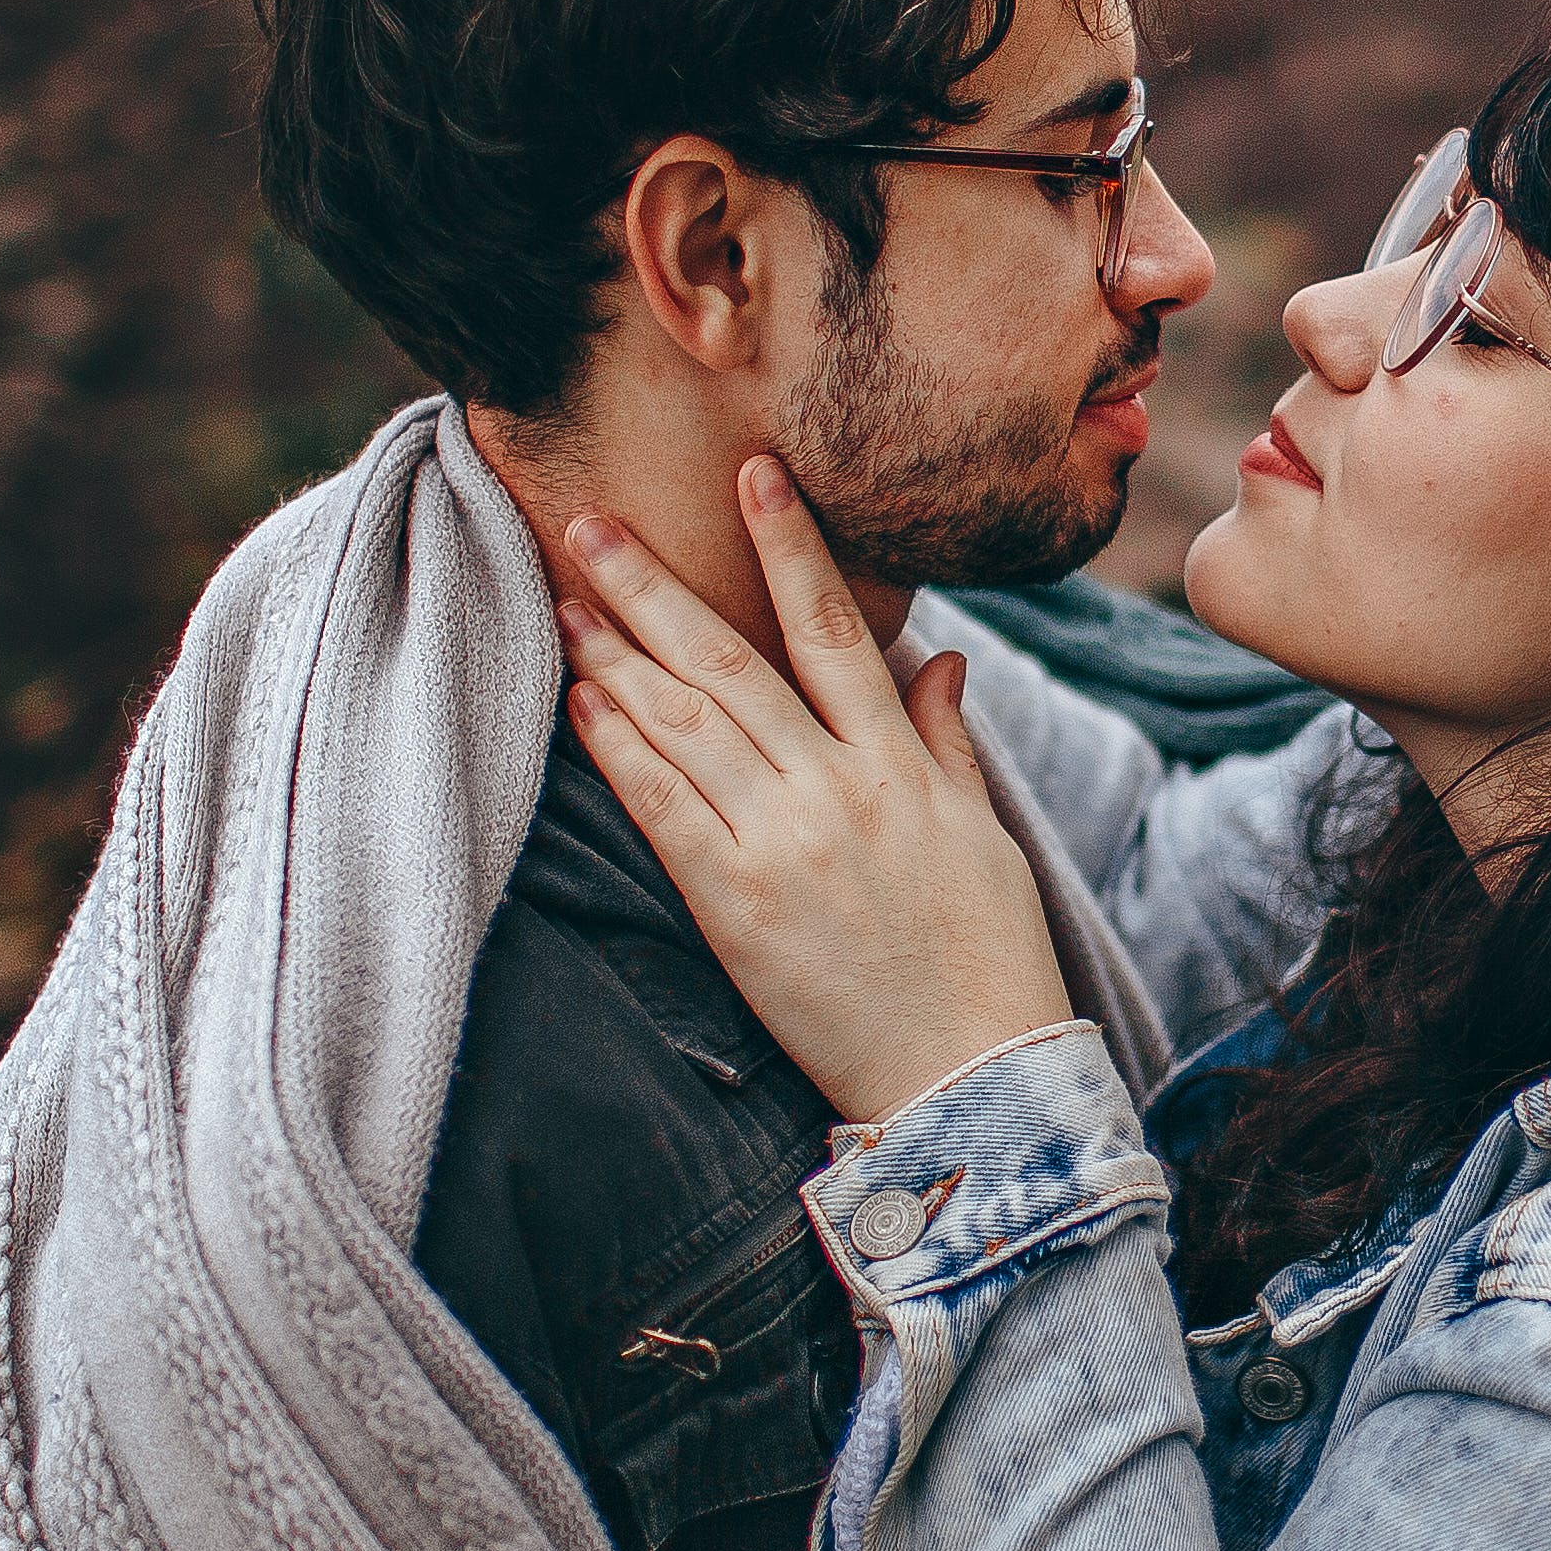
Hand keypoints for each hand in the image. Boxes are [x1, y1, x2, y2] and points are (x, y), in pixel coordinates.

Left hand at [554, 457, 1080, 1122]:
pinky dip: (620, 750)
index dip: (790, 544)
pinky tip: (582, 701)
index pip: (834, 628)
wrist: (973, 1076)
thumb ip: (943, 742)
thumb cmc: (983, 955)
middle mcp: (836, 789)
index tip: (752, 475)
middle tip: (592, 521)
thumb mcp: (980, 834)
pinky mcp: (735, 906)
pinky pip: (664, 809)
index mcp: (898, 763)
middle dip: (655, 587)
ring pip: (685, 725)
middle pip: (730, 662)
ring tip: (567, 597)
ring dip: (616, 655)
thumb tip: (944, 661)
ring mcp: (782, 844)